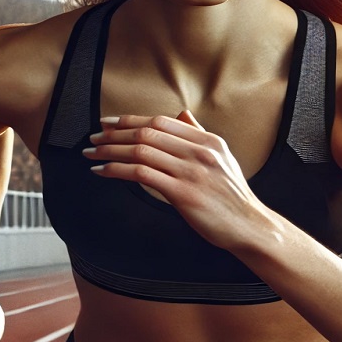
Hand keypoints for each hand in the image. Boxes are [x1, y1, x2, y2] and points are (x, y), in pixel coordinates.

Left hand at [84, 111, 268, 251]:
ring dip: (110, 151)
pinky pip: (142, 174)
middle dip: (114, 134)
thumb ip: (198, 135)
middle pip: (147, 132)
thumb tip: (181, 114)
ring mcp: (191, 171)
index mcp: (207, 140)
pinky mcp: (183, 193)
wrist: (250, 226)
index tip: (107, 123)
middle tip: (93, 138)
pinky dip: (117, 170)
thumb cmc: (232, 196)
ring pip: (141, 151)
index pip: (160, 121)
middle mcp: (199, 151)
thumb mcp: (221, 157)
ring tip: (92, 154)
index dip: (129, 120)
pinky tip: (103, 172)